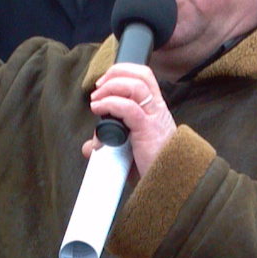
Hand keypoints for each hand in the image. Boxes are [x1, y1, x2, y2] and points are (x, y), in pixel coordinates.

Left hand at [85, 62, 175, 178]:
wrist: (167, 184)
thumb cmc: (151, 168)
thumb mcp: (129, 152)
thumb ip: (109, 145)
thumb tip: (89, 147)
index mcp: (156, 110)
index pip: (144, 77)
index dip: (123, 73)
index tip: (103, 84)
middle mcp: (157, 109)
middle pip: (141, 74)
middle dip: (116, 73)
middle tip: (98, 87)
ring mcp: (154, 118)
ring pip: (136, 85)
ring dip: (111, 87)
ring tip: (96, 99)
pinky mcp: (148, 129)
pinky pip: (128, 107)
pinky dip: (110, 104)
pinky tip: (98, 109)